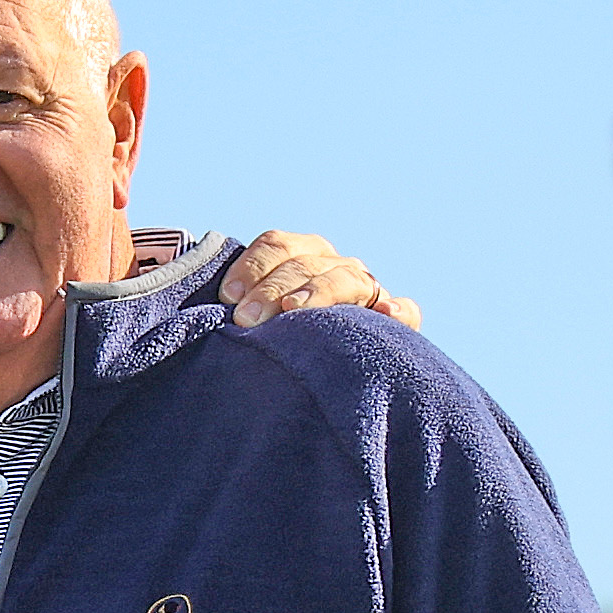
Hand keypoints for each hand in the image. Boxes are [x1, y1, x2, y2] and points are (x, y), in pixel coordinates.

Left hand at [220, 228, 422, 329]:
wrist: (319, 368)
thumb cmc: (272, 337)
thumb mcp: (252, 313)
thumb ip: (234, 301)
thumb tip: (206, 303)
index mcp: (301, 255)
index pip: (277, 245)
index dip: (251, 266)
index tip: (227, 297)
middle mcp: (333, 265)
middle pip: (305, 264)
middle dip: (271, 290)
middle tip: (245, 320)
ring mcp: (366, 289)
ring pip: (345, 279)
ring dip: (318, 293)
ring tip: (295, 311)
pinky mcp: (393, 319)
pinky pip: (405, 311)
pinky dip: (399, 310)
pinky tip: (386, 314)